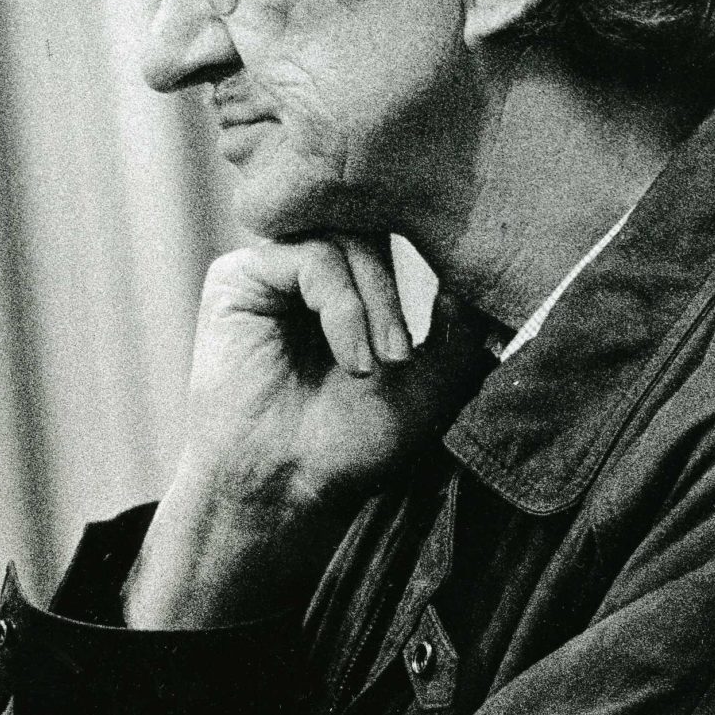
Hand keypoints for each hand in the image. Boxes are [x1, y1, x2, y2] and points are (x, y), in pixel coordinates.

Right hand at [123, 237, 487, 627]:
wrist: (286, 487)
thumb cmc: (353, 443)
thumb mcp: (433, 382)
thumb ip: (460, 325)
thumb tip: (475, 268)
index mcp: (351, 283)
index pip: (395, 231)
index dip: (429, 253)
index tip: (455, 301)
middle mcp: (310, 268)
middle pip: (372, 228)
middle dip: (398, 292)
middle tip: (404, 357)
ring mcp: (274, 270)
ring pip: (347, 240)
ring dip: (377, 304)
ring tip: (378, 366)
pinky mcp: (238, 278)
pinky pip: (311, 258)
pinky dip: (344, 307)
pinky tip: (351, 359)